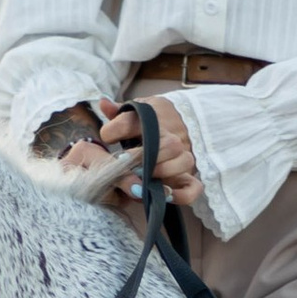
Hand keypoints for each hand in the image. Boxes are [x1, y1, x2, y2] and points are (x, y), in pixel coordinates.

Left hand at [72, 93, 201, 207]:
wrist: (181, 122)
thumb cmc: (151, 120)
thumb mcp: (136, 111)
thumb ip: (117, 111)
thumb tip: (103, 102)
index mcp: (154, 117)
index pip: (132, 122)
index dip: (114, 131)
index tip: (107, 137)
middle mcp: (173, 136)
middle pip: (167, 144)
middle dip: (142, 156)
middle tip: (125, 163)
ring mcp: (184, 156)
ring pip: (184, 161)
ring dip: (161, 171)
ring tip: (142, 177)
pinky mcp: (190, 175)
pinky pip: (194, 188)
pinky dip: (181, 195)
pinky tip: (164, 195)